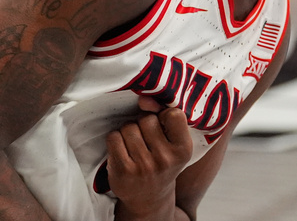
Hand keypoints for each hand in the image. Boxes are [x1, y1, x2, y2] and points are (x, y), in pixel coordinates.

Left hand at [107, 96, 194, 219]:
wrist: (149, 197)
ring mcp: (143, 166)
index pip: (173, 114)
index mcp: (183, 150)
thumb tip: (144, 99)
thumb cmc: (162, 162)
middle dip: (143, 123)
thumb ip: (163, 116)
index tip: (162, 127)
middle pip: (147, 119)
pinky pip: (114, 137)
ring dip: (128, 131)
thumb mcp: (174, 143)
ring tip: (134, 145)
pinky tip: (122, 150)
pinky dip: (115, 139)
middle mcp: (165, 159)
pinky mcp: (123, 171)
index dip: (164, 116)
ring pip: (129, 127)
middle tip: (146, 138)